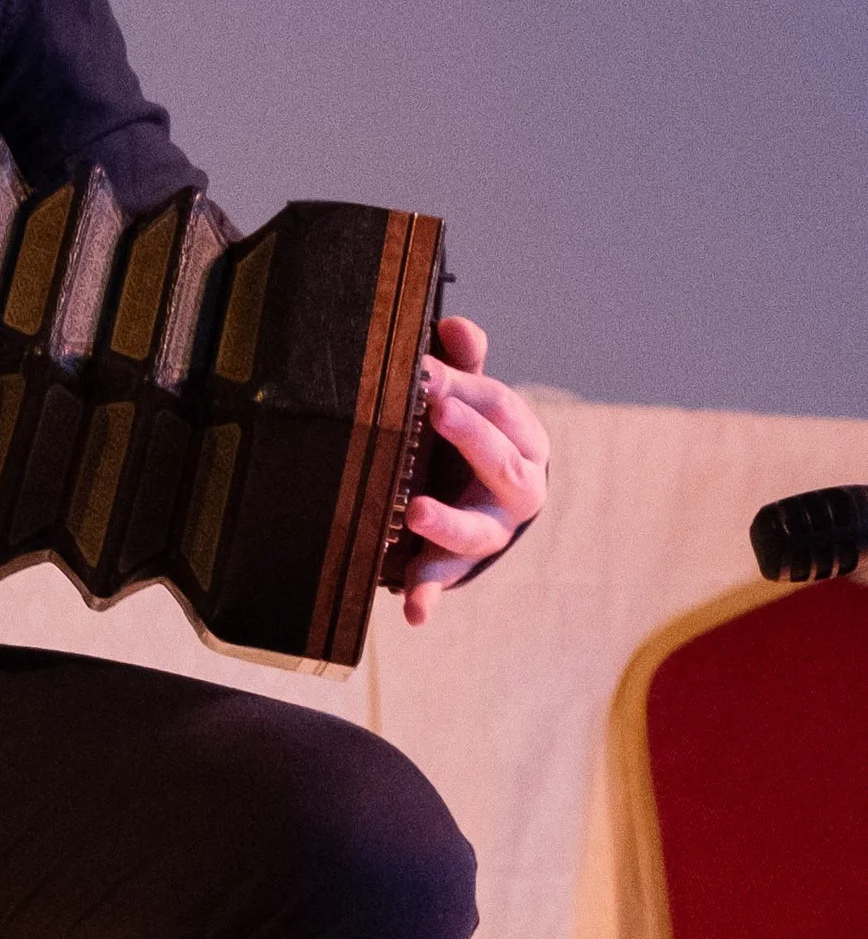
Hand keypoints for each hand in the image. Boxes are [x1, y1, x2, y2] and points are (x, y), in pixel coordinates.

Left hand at [395, 314, 549, 626]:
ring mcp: (488, 532)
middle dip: (473, 439)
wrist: (478, 503)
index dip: (473, 392)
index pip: (505, 411)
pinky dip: (428, 596)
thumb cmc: (470, 441)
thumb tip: (454, 326)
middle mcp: (516, 491)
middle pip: (503, 465)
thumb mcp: (471, 401)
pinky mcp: (455, 564)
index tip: (431, 378)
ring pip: (476, 532)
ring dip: (448, 523)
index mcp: (525, 442)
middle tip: (437, 411)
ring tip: (418, 512)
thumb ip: (463, 366)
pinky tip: (412, 612)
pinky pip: (443, 581)